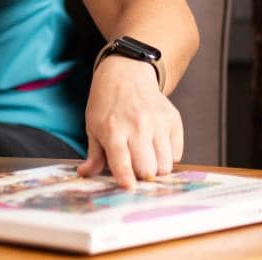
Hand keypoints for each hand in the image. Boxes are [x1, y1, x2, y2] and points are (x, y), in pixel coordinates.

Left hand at [78, 56, 183, 187]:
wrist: (127, 74)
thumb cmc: (106, 103)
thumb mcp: (93, 126)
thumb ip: (93, 154)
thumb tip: (84, 175)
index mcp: (113, 129)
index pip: (122, 162)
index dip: (126, 179)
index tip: (128, 187)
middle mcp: (137, 126)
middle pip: (148, 169)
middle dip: (141, 176)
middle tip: (134, 168)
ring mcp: (158, 123)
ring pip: (166, 165)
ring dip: (156, 168)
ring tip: (145, 158)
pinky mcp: (173, 120)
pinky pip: (177, 154)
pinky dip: (167, 156)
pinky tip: (156, 146)